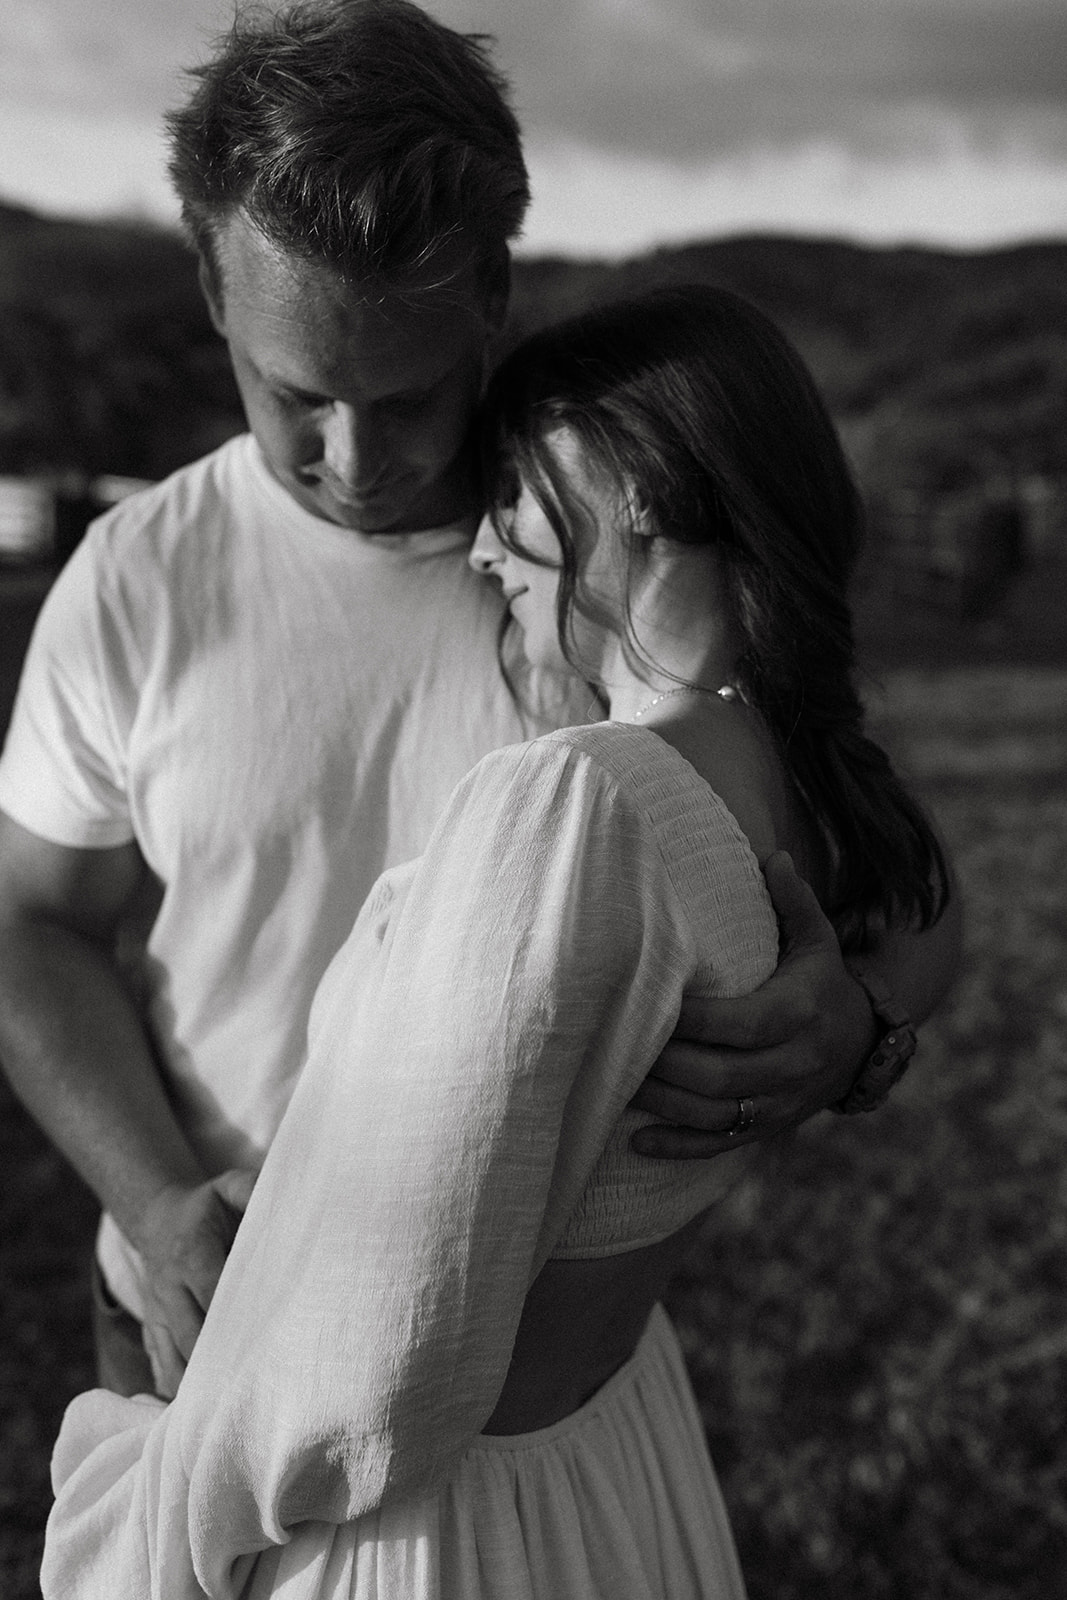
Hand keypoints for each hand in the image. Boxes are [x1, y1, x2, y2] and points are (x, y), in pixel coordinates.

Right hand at [136, 1168, 256, 1397]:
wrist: (159, 1219)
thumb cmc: (210, 1207)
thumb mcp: (230, 1186)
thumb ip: (252, 1190)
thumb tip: (292, 1195)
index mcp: (190, 1253)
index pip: (215, 1293)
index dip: (241, 1320)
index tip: (271, 1342)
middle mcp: (167, 1288)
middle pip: (194, 1336)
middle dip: (224, 1363)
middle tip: (263, 1390)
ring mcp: (155, 1315)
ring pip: (174, 1361)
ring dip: (201, 1387)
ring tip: (234, 1415)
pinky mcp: (150, 1334)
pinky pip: (161, 1371)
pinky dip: (179, 1395)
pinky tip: (203, 1420)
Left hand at [630, 852, 873, 1158]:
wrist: (862, 1044)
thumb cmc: (822, 981)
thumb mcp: (817, 938)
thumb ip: (794, 901)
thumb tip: (774, 858)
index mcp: (801, 1014)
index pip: (744, 1023)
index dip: (695, 1020)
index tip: (653, 1001)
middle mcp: (794, 1065)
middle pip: (723, 1074)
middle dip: (668, 1064)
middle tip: (618, 1044)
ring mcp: (781, 1103)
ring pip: (716, 1114)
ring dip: (664, 1103)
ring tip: (616, 1083)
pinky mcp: (768, 1128)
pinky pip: (721, 1146)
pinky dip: (678, 1147)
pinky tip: (637, 1140)